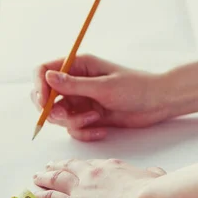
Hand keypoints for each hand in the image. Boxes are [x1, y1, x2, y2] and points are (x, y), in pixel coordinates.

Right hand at [31, 54, 169, 140]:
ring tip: (94, 119)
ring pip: (59, 116)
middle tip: (66, 118)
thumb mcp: (103, 87)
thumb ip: (73, 85)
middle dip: (52, 111)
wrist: (158, 103)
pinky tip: (101, 130)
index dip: (39, 86)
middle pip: (45, 97)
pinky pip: (74, 128)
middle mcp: (76, 82)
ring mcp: (81, 100)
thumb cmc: (135, 88)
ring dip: (73, 122)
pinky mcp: (89, 116)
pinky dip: (84, 132)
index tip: (43, 103)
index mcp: (79, 65)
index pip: (44, 71)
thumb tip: (47, 76)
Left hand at [32, 158, 166, 197]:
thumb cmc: (153, 190)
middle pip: (70, 168)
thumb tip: (154, 173)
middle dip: (57, 167)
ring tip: (37, 178)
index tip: (73, 164)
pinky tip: (34, 194)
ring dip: (45, 178)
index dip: (78, 165)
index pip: (90, 165)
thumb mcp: (154, 175)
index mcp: (112, 166)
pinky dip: (41, 196)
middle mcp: (94, 173)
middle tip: (48, 167)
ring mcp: (83, 188)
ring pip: (57, 180)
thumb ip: (151, 173)